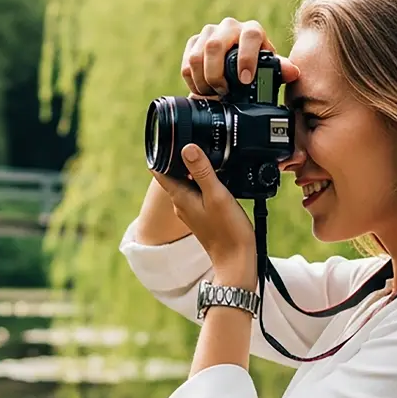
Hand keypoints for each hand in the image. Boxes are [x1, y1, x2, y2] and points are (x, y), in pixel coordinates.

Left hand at [151, 145, 256, 287]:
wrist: (237, 260)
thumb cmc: (227, 231)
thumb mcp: (216, 195)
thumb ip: (202, 171)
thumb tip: (187, 148)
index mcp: (180, 197)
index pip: (160, 170)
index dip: (162, 152)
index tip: (169, 137)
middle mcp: (181, 203)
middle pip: (174, 173)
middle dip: (181, 157)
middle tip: (194, 139)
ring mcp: (191, 210)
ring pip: (187, 182)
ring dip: (194, 170)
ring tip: (209, 156)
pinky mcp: (202, 215)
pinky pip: (198, 192)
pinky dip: (204, 182)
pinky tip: (217, 178)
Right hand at [181, 17, 278, 95]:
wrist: (236, 65)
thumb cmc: (256, 67)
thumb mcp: (268, 70)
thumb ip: (279, 70)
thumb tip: (293, 72)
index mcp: (252, 31)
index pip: (250, 36)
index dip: (246, 58)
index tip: (245, 80)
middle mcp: (229, 26)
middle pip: (214, 46)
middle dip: (216, 74)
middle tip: (223, 92)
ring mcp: (209, 33)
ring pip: (197, 56)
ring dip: (203, 80)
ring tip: (213, 93)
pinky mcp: (194, 42)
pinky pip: (187, 63)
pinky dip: (192, 81)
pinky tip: (202, 89)